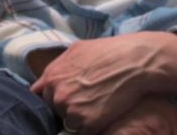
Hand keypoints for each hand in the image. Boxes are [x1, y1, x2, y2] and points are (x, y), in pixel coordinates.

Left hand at [31, 32, 176, 133]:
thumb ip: (59, 65)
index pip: (39, 95)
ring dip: (80, 116)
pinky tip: (104, 111)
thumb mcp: (78, 49)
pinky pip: (83, 131)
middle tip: (87, 97)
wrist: (137, 61)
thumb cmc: (112, 51)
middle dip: (67, 105)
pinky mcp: (87, 123)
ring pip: (69, 121)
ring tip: (99, 102)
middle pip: (54, 109)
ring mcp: (71, 110)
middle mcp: (57, 94)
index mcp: (52, 76)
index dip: (53, 95)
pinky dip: (93, 125)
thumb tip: (46, 79)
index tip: (65, 95)